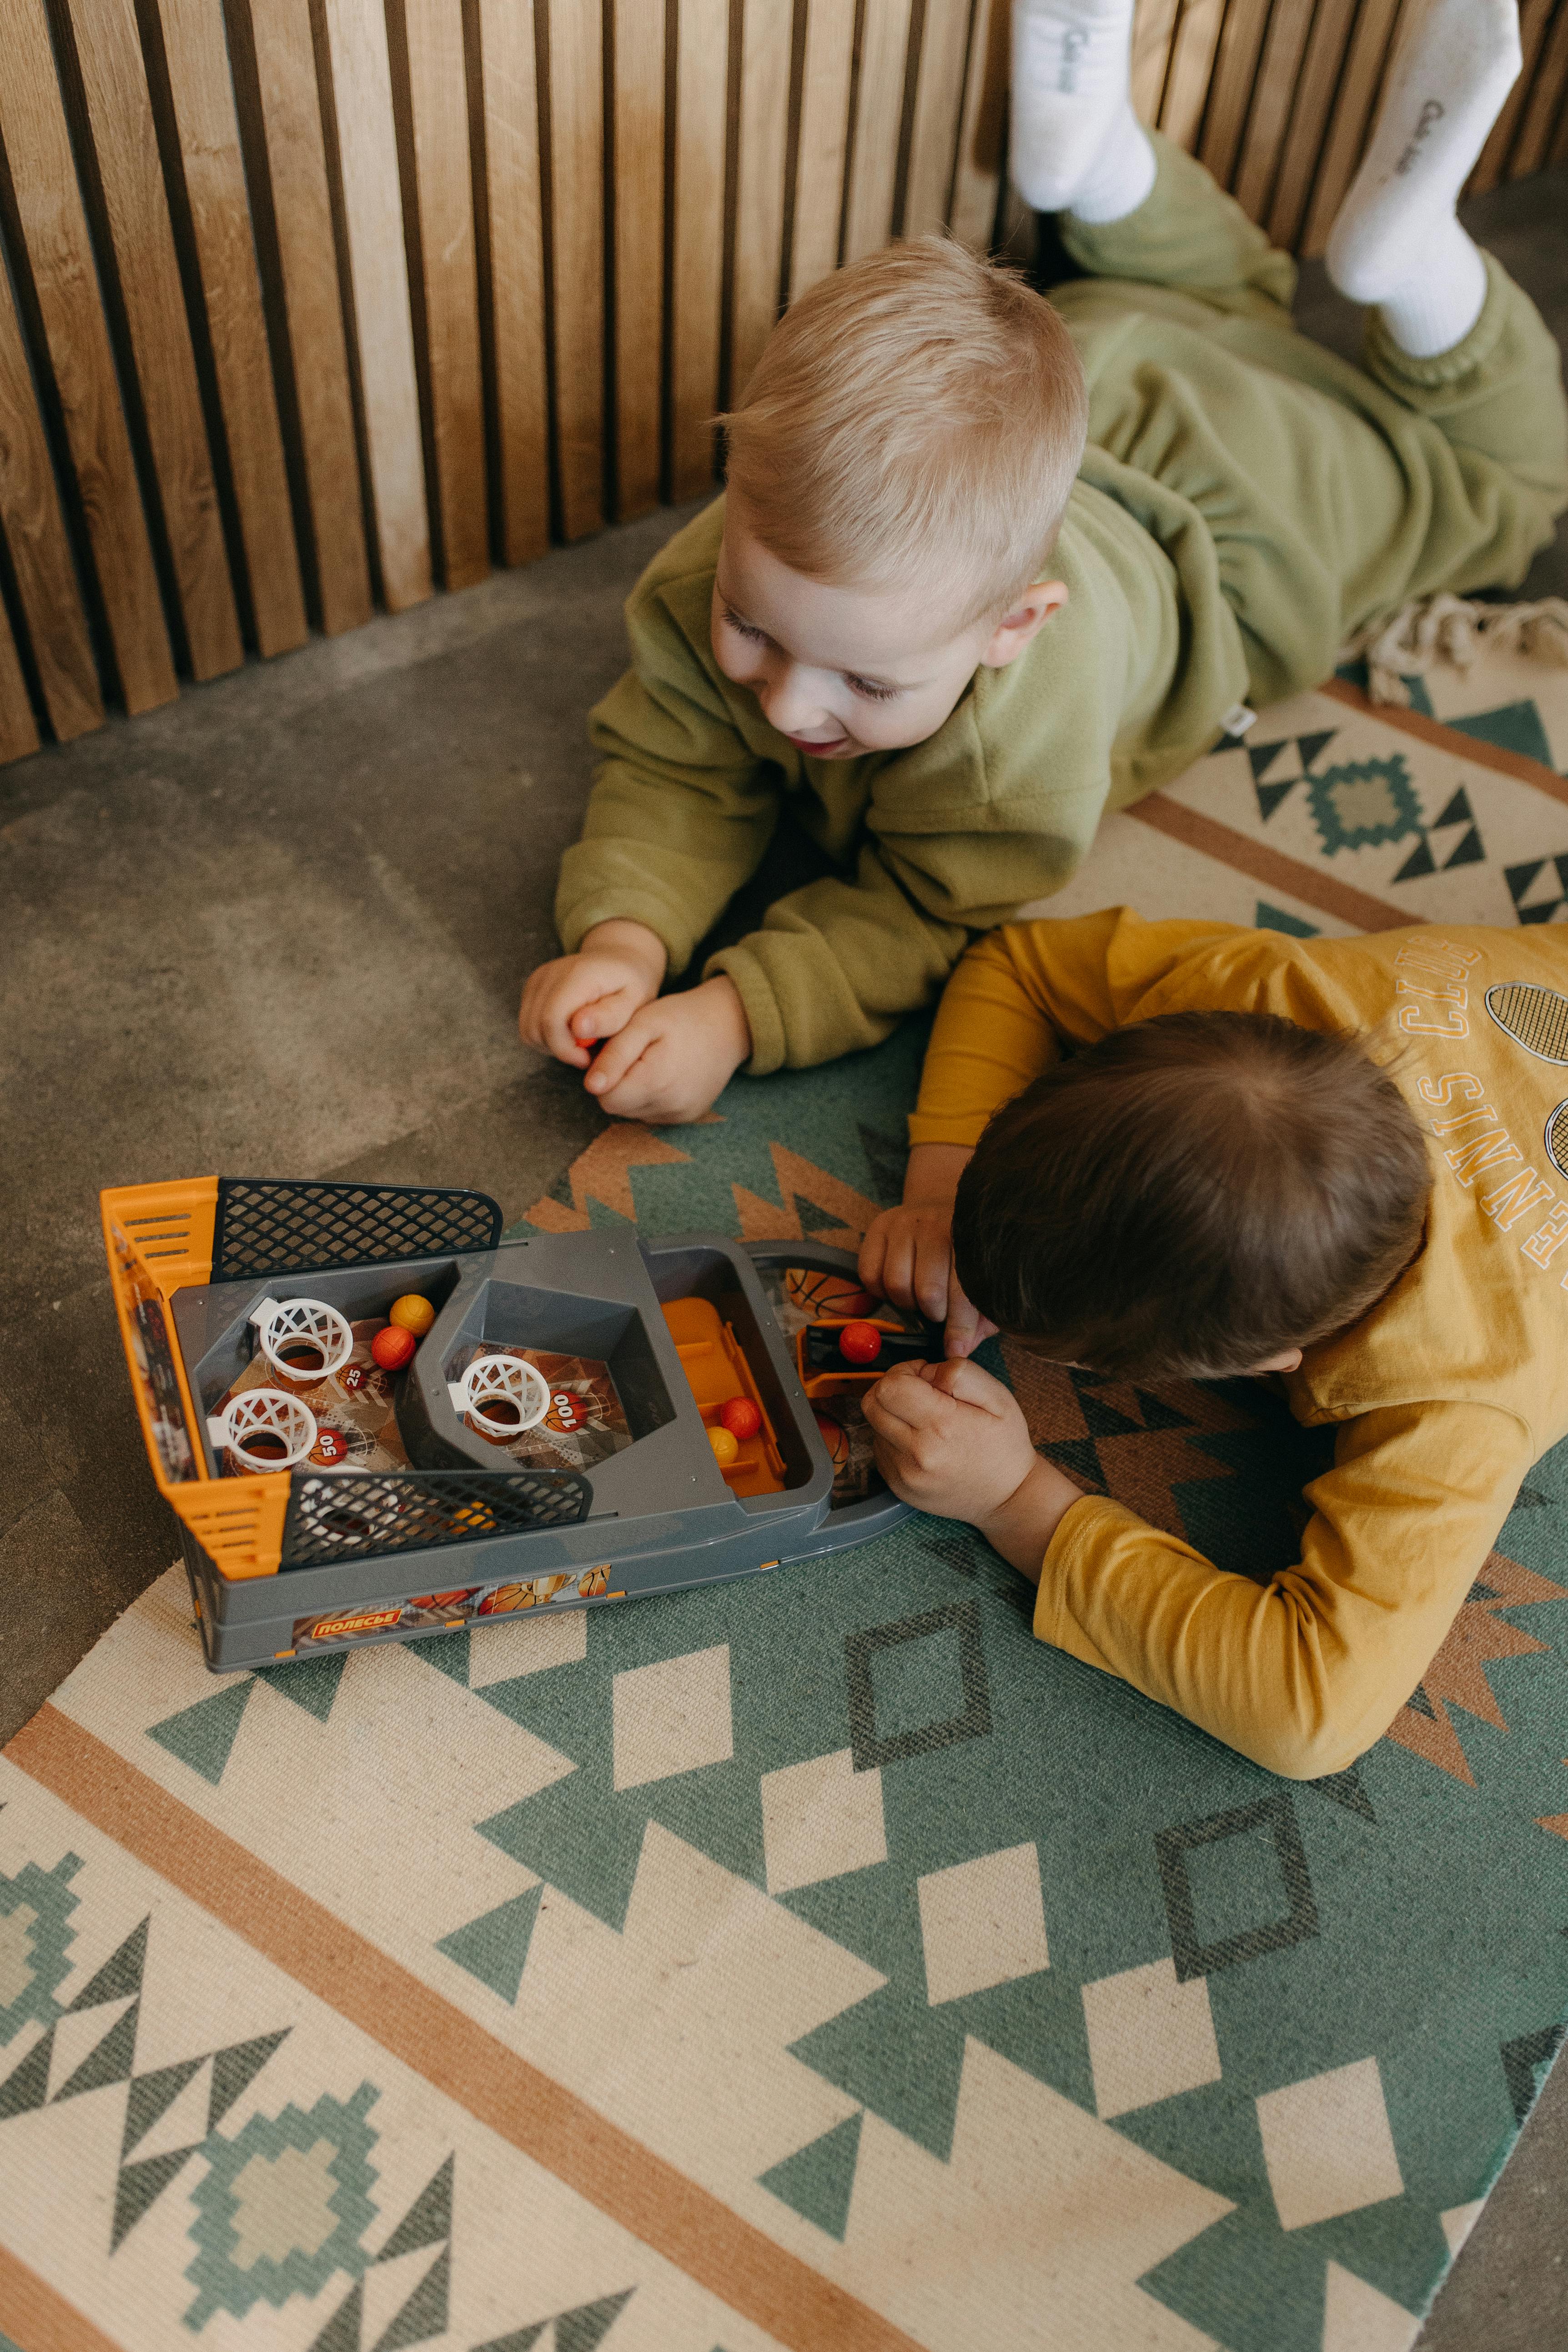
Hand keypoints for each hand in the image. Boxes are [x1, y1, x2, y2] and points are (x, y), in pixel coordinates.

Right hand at [519, 920, 666, 1071]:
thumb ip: (610, 1017)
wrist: (620, 961)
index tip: (588, 1056)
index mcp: (578, 974)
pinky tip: (569, 1034)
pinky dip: (545, 1037)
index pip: (552, 1020)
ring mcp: (538, 979)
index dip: (566, 1048)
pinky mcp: (532, 987)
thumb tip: (578, 1028)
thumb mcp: (635, 1002)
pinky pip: (527, 1025)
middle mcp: (551, 972)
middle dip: (560, 1049)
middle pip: (535, 1027)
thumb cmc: (631, 985)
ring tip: (580, 1042)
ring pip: (528, 1030)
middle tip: (587, 1052)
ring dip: (551, 1045)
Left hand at [578, 976, 751, 1121]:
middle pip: (619, 1107)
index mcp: (657, 1082)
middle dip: (619, 1082)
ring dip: (634, 1090)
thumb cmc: (681, 1017)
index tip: (621, 1050)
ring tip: (653, 1061)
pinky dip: (651, 1096)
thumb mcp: (643, 1023)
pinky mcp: (689, 1116)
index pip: (605, 1097)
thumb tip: (590, 1086)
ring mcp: (682, 1114)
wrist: (729, 1023)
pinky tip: (665, 1072)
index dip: (606, 1073)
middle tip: (637, 1053)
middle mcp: (671, 1106)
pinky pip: (653, 1113)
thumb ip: (614, 1055)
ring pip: (634, 1112)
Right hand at [858, 1143, 995, 1357]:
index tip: (955, 1351)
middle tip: (938, 1313)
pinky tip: (897, 1286)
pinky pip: (869, 1274)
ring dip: (907, 1303)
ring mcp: (905, 1223)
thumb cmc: (967, 1253)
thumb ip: (981, 1317)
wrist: (944, 1209)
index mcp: (971, 1239)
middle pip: (927, 1293)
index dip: (959, 1328)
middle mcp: (937, 1225)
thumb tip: (961, 1349)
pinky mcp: (880, 1225)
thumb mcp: (984, 1282)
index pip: (962, 1293)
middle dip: (934, 1314)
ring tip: (919, 1298)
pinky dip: (880, 1290)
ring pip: (896, 1284)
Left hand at [861, 1357, 1084, 1576]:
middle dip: (892, 1388)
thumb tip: (925, 1370)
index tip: (925, 1376)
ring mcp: (903, 1474)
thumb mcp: (998, 1398)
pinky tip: (921, 1440)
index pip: (890, 1386)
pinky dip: (894, 1437)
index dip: (905, 1371)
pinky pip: (879, 1448)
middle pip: (871, 1403)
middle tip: (920, 1393)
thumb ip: (960, 1373)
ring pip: (873, 1424)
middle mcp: (916, 1454)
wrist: (1007, 1497)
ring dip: (893, 1414)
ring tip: (925, 1419)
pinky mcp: (897, 1486)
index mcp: (942, 1426)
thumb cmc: (1004, 1444)